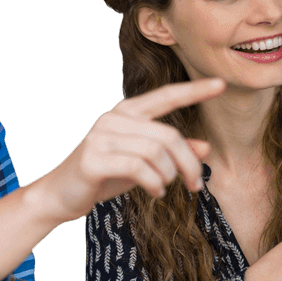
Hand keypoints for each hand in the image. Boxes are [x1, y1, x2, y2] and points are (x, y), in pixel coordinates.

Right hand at [39, 78, 225, 224]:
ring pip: (155, 152)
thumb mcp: (143, 164)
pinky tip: (155, 193)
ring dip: (169, 176)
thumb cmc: (103, 177)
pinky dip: (154, 184)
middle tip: (196, 185)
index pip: (165, 96)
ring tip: (165, 189)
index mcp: (126, 114)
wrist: (59, 195)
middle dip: (188, 163)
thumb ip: (171, 154)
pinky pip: (138, 168)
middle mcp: (113, 119)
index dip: (194, 91)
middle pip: (168, 136)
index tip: (221, 85)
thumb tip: (206, 148)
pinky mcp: (93, 158)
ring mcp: (101, 136)